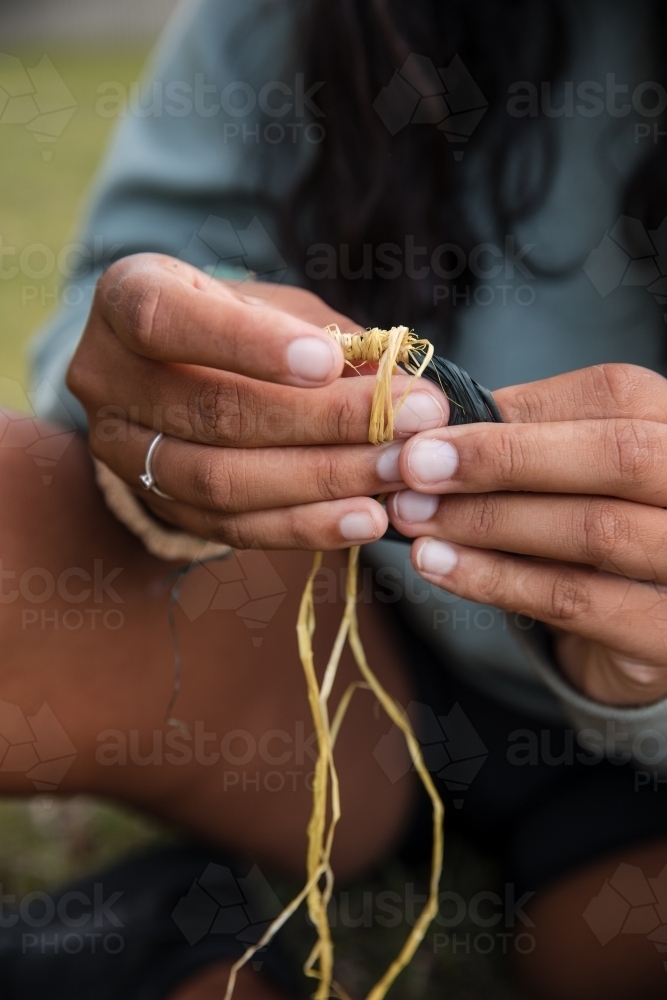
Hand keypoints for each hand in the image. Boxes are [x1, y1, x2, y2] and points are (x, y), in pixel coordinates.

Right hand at [67, 254, 448, 549]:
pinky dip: (305, 526)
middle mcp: (106, 378)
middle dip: (321, 421)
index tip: (329, 361)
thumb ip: (326, 335)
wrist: (182, 375)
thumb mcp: (275, 305)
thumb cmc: (238, 321)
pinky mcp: (161, 508)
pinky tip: (364, 519)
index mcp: (126, 299)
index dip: (247, 344)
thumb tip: (397, 380)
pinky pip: (232, 529)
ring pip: (221, 480)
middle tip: (409, 422)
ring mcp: (123, 453)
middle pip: (212, 412)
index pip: (166, 321)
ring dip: (321, 479)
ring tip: (397, 472)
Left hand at [387, 364, 666, 706]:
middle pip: (617, 455)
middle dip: (503, 458)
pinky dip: (495, 580)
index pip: (615, 395)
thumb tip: (437, 422)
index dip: (519, 410)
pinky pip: (575, 600)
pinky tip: (438, 564)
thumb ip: (531, 438)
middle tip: (413, 467)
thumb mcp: (580, 473)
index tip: (429, 426)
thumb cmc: (600, 534)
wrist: (645, 635)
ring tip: (412, 516)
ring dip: (487, 520)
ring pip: (594, 530)